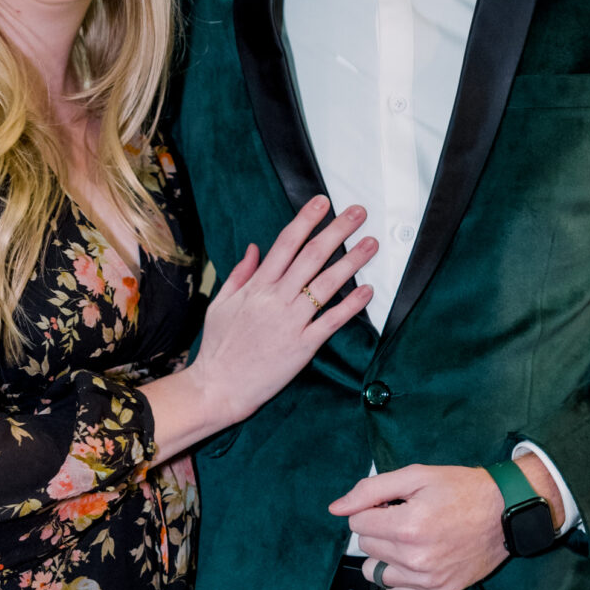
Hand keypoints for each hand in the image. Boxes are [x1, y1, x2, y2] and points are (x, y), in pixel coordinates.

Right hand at [142, 197, 375, 459]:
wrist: (218, 387)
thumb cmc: (219, 347)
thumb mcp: (221, 304)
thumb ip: (240, 274)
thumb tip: (254, 248)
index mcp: (256, 286)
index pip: (285, 244)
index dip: (306, 220)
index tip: (323, 203)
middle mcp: (275, 299)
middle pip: (311, 256)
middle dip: (337, 230)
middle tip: (358, 212)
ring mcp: (290, 322)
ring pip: (326, 284)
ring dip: (351, 261)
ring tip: (371, 244)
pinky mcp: (302, 346)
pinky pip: (331, 321)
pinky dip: (350, 305)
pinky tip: (367, 291)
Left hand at [329, 453, 562, 589]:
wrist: (506, 512)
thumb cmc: (463, 489)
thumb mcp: (417, 476)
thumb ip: (371, 490)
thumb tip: (337, 509)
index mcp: (408, 526)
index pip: (357, 524)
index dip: (372, 509)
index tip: (392, 504)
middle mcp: (416, 559)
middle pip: (367, 546)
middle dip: (380, 529)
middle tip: (407, 516)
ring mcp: (429, 580)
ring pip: (377, 571)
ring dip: (387, 553)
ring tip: (411, 539)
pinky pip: (398, 589)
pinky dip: (401, 573)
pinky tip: (420, 555)